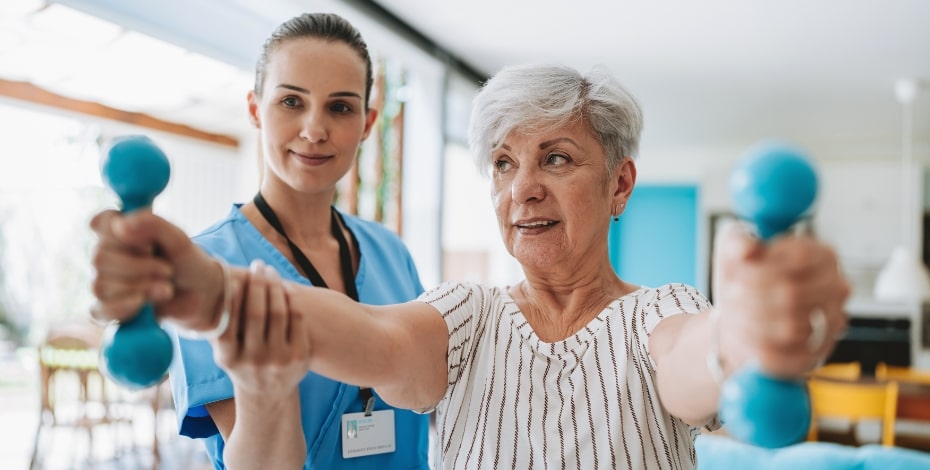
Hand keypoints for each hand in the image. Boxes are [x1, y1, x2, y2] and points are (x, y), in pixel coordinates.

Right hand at [89, 209, 222, 331]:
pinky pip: (100, 310)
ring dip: (140, 287)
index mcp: (122, 231)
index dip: (119, 231)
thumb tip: (120, 224)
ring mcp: (105, 282)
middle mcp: (108, 254)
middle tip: (168, 269)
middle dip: (139, 266)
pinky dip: (123, 307)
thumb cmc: (187, 263)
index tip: (147, 240)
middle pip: (100, 257)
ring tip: (166, 288)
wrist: (201, 295)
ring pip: (101, 285)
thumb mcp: (179, 240)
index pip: (101, 222)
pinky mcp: (108, 308)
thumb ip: (153, 225)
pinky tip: (143, 304)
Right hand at [212, 260, 310, 397]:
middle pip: (257, 313)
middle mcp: (254, 361)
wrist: (268, 395)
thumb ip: (220, 327)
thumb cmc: (242, 364)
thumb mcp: (225, 353)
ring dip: (275, 286)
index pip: (229, 323)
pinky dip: (292, 300)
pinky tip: (285, 288)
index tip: (235, 278)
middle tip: (257, 266)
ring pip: (279, 313)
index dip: (232, 299)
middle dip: (257, 284)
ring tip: (270, 271)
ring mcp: (279, 360)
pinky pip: (297, 319)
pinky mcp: (300, 357)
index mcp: (229, 358)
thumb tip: (206, 290)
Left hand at [712, 221, 849, 377]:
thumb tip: (747, 249)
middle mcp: (837, 289)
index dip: (762, 267)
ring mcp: (831, 325)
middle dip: (751, 296)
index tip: (739, 271)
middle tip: (731, 294)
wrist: (741, 313)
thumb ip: (738, 242)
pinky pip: (787, 357)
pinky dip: (756, 348)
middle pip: (793, 294)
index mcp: (823, 256)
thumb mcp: (734, 248)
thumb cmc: (744, 277)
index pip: (799, 258)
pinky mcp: (815, 355)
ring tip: (734, 312)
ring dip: (751, 321)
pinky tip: (742, 335)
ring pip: (791, 329)